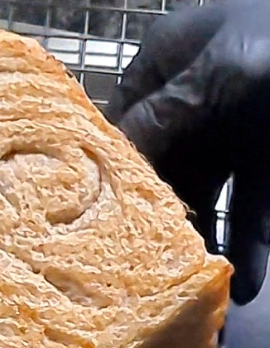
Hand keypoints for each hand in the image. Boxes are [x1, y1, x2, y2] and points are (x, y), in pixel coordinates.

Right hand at [107, 0, 269, 304]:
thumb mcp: (213, 75)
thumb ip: (157, 121)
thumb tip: (111, 165)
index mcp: (168, 63)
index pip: (120, 123)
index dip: (109, 169)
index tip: (96, 218)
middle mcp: (193, 99)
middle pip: (159, 168)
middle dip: (154, 215)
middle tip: (142, 265)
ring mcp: (235, 131)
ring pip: (206, 194)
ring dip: (200, 241)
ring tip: (185, 284)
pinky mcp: (269, 160)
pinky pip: (252, 207)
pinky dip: (249, 244)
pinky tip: (245, 283)